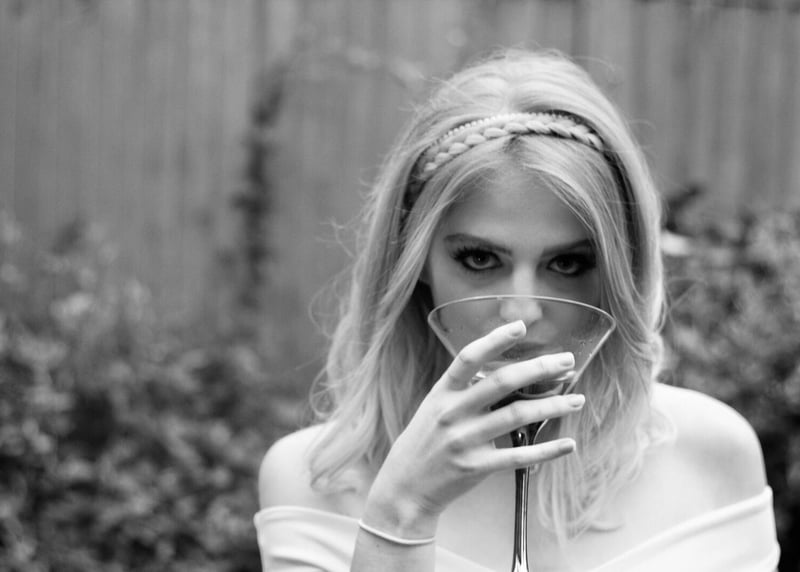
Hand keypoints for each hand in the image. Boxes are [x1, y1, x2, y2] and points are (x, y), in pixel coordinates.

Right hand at [361, 320, 583, 537]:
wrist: (405, 485)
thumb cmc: (427, 440)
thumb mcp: (436, 407)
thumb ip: (466, 391)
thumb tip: (510, 374)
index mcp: (443, 392)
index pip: (469, 358)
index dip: (495, 340)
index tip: (521, 326)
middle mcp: (453, 412)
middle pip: (502, 382)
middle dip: (539, 368)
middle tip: (566, 362)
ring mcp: (464, 440)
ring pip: (516, 416)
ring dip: (552, 406)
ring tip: (576, 400)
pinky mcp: (475, 467)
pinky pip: (518, 456)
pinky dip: (546, 450)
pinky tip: (567, 444)